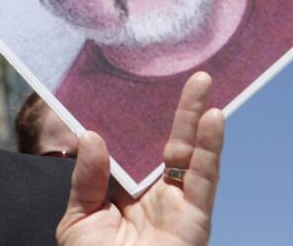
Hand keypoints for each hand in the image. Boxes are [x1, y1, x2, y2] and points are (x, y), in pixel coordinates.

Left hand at [56, 72, 223, 245]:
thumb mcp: (78, 220)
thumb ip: (87, 179)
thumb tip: (91, 135)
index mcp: (123, 191)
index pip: (131, 145)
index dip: (134, 117)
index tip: (132, 83)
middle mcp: (153, 193)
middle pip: (166, 141)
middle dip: (176, 108)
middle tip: (184, 72)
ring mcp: (176, 204)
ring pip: (190, 152)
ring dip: (197, 117)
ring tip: (201, 81)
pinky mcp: (196, 217)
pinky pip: (205, 177)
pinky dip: (211, 147)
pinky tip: (214, 118)